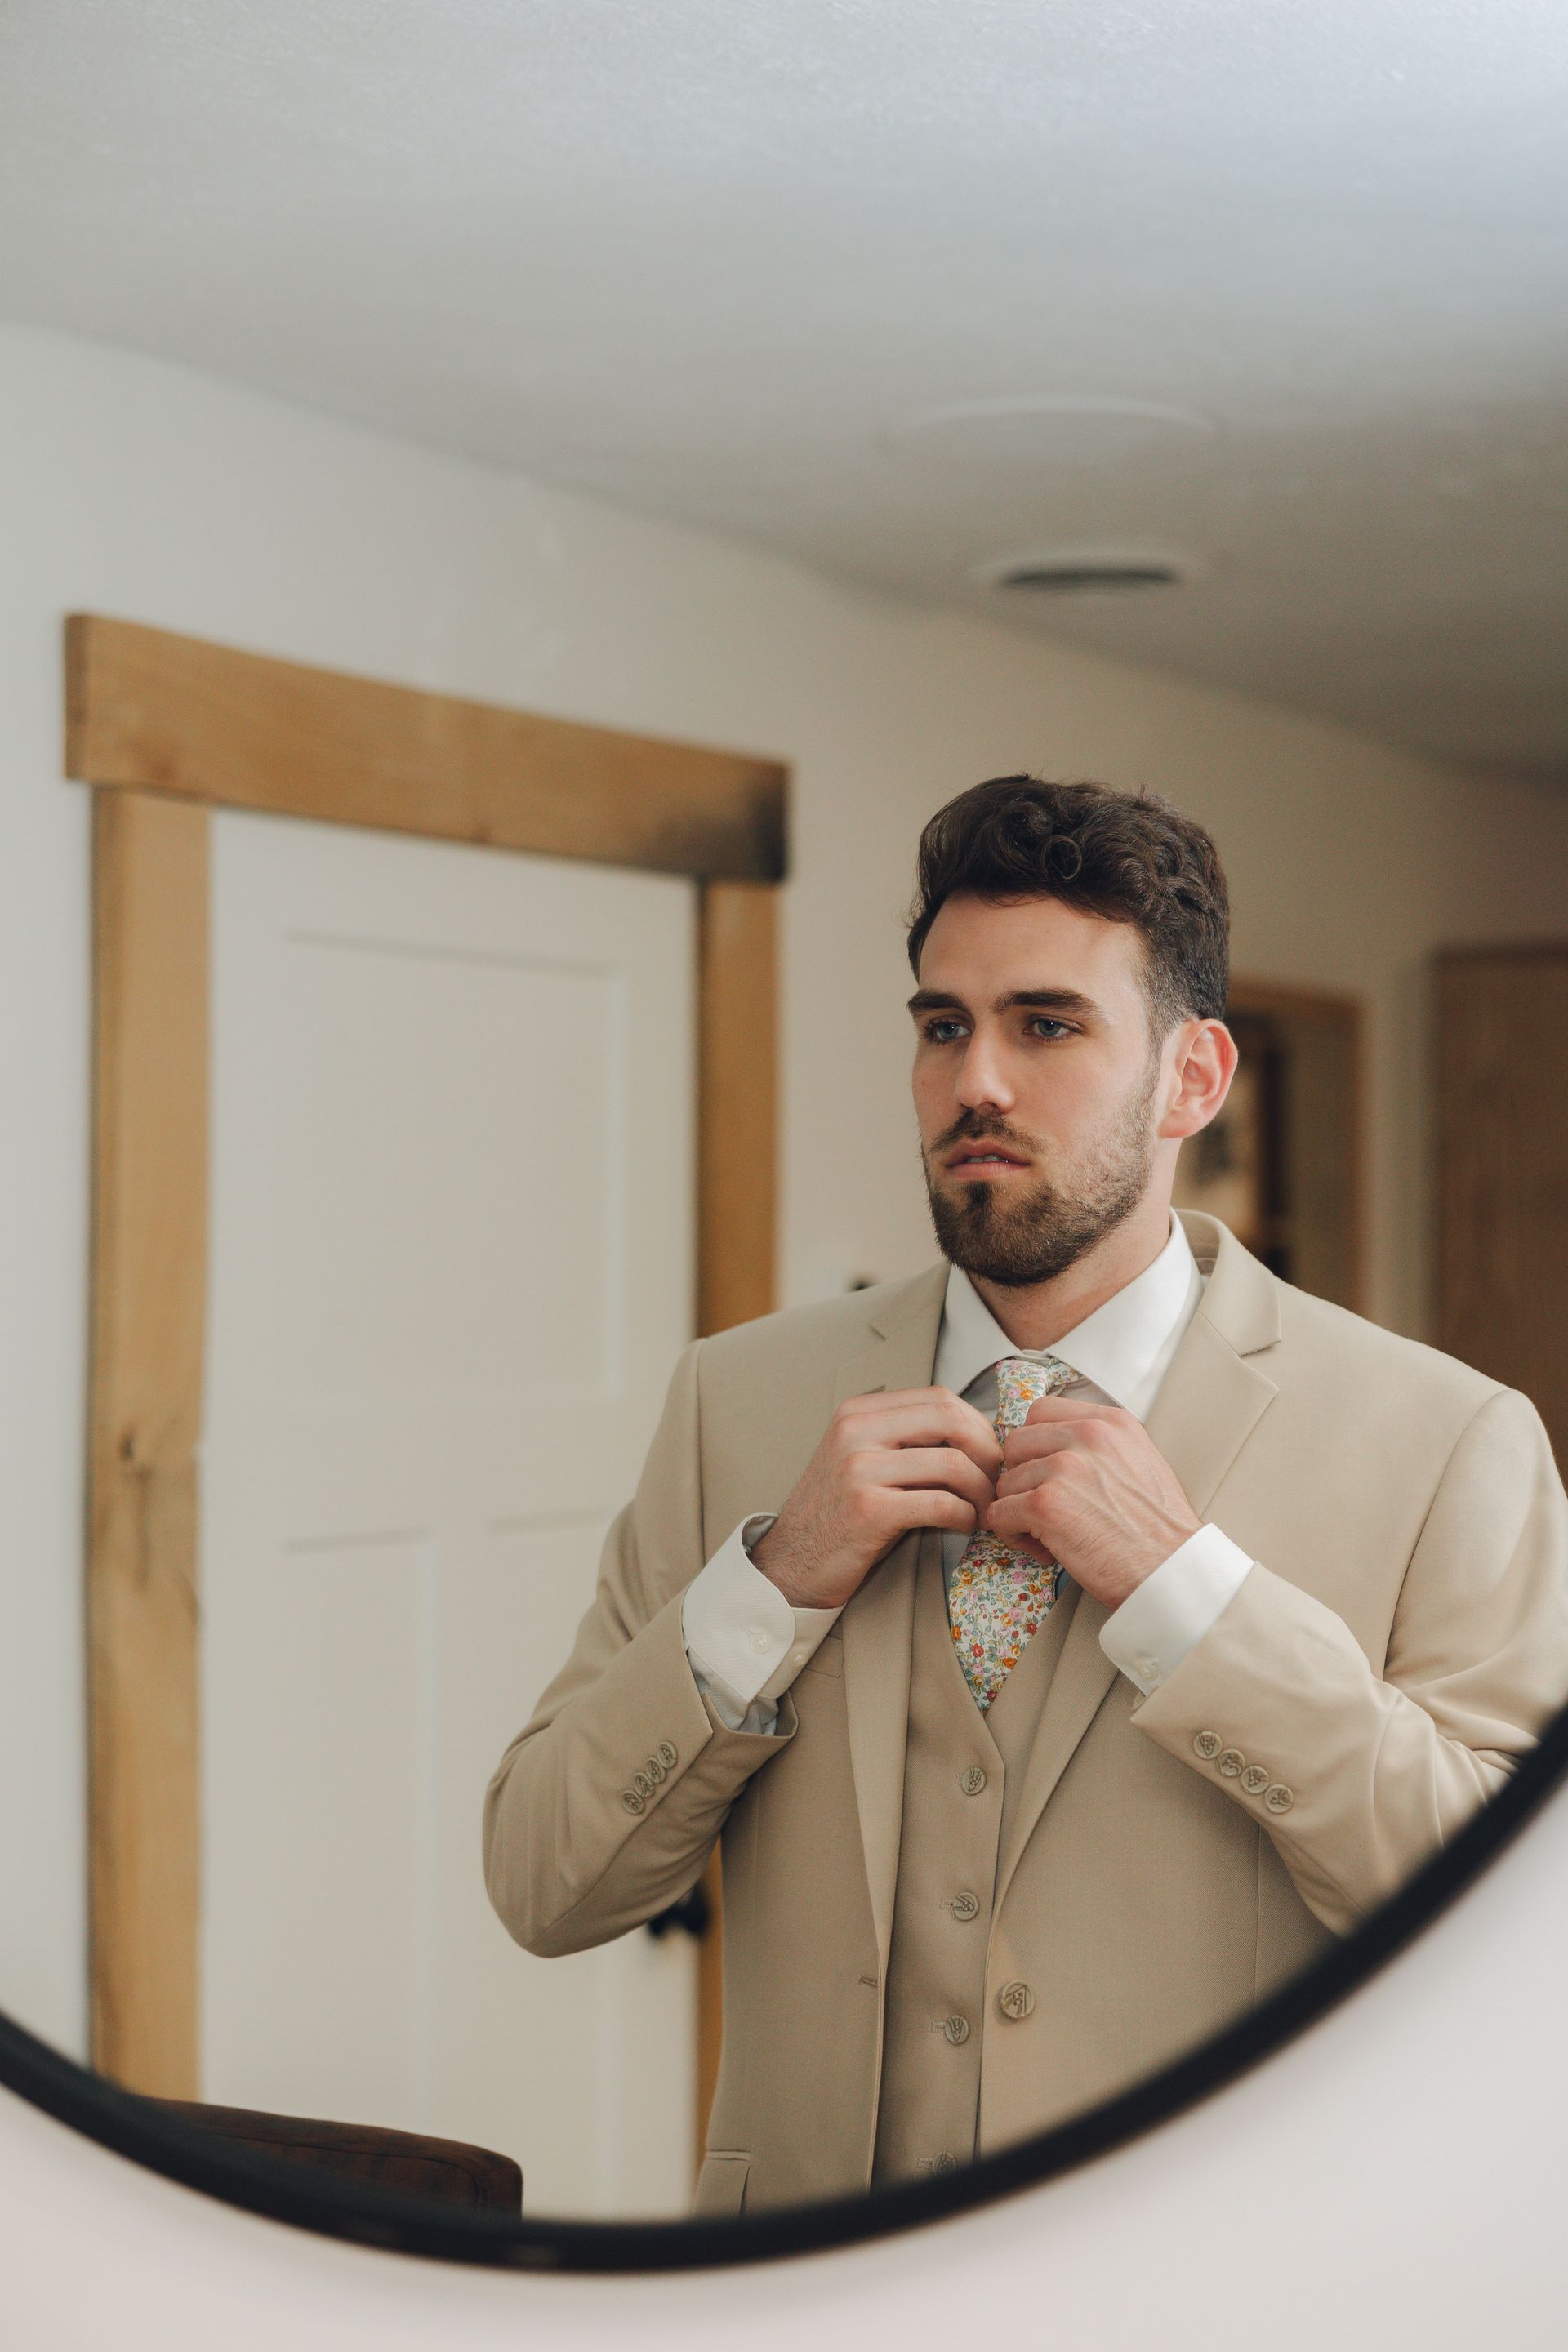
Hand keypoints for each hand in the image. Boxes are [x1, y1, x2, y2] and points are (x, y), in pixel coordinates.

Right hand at [752, 1387, 1002, 1608]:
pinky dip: (964, 1516)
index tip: (988, 1455)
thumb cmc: (838, 1515)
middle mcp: (855, 1431)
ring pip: (953, 1463)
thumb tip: (977, 1433)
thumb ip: (905, 1439)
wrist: (790, 1564)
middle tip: (995, 1481)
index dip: (977, 1425)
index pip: (939, 1398)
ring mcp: (859, 1468)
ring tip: (983, 1510)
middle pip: (951, 1420)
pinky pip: (940, 1504)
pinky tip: (963, 1525)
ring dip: (982, 1491)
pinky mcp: (868, 1509)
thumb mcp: (863, 1460)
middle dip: (986, 1452)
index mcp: (858, 1412)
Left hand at [985, 1397, 1199, 1611]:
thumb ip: (1099, 1445)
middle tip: (1048, 1509)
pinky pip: (999, 1514)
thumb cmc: (1160, 1529)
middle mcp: (1087, 1436)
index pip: (1042, 1412)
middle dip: (1024, 1479)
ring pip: (1006, 1482)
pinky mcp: (1045, 1504)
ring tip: (1052, 1535)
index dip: (1036, 1446)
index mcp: (1111, 1422)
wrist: (1173, 1571)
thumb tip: (1053, 1445)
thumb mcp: (1140, 1461)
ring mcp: (1064, 1467)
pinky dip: (1013, 1535)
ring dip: (1020, 1511)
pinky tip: (1045, 1549)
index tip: (1048, 1474)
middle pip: (1017, 1444)